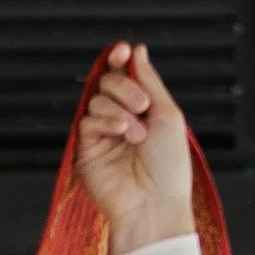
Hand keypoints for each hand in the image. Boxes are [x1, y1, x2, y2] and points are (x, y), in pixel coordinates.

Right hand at [76, 41, 197, 254]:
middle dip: (124, 86)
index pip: (123, 77)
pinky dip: (106, 122)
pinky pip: (86, 121)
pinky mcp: (85, 151)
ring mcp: (101, 136)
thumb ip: (149, 81)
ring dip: (118, 109)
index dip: (119, 60)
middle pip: (106, 82)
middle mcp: (119, 120)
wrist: (155, 204)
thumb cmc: (169, 166)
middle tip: (142, 106)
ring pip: (96, 100)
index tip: (123, 50)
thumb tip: (137, 50)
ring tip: (136, 133)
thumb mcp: (168, 115)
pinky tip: (122, 133)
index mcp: (141, 112)